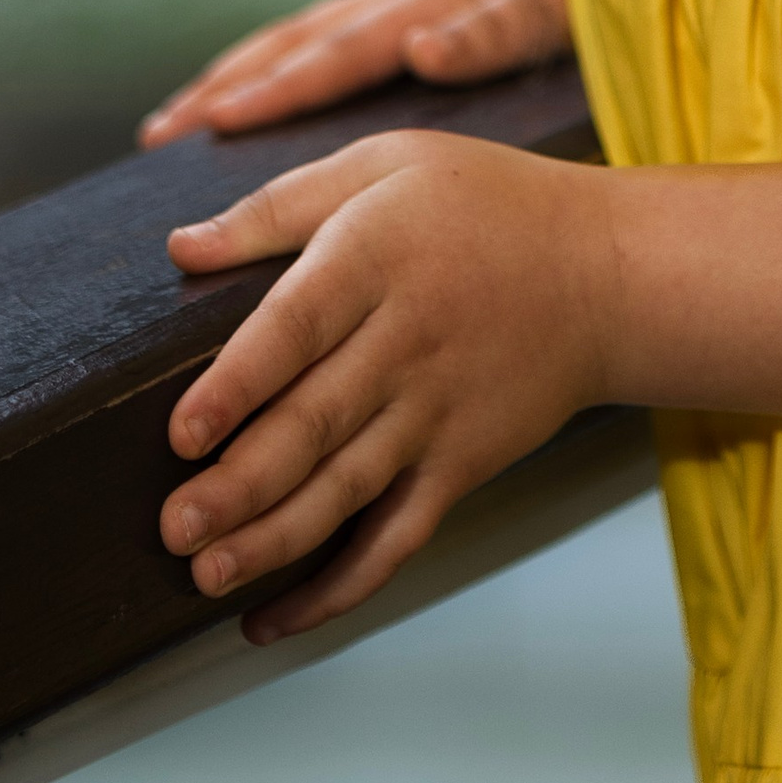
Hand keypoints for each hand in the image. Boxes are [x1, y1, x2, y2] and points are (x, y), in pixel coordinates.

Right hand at [138, 0, 567, 144]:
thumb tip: (421, 49)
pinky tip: (262, 87)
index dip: (277, 90)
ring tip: (180, 116)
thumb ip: (495, 27)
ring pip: (304, 34)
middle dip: (226, 85)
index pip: (340, 52)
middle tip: (157, 134)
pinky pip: (329, 33)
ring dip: (239, 72)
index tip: (212, 121)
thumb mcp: (561, 2)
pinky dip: (280, 60)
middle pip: (299, 41)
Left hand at [159, 127, 613, 637]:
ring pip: (347, 490)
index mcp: (378, 257)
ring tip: (206, 573)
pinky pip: (397, 538)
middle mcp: (408, 342)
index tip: (183, 433)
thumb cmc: (484, 204)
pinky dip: (339, 587)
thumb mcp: (387, 163)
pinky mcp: (462, 463)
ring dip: (274, 540)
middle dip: (241, 485)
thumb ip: (279, 205)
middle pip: (316, 423)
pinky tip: (272, 620)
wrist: (607, 272)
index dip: (241, 383)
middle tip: (174, 528)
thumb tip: (180, 247)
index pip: (299, 327)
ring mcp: (438, 413)